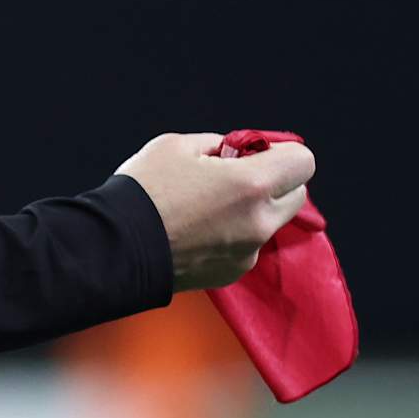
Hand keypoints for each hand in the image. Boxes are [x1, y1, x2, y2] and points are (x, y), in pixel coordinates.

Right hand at [115, 132, 314, 292]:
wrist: (116, 247)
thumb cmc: (144, 190)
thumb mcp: (177, 145)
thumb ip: (217, 144)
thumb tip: (233, 152)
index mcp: (251, 184)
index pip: (303, 162)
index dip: (281, 151)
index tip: (253, 152)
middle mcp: (259, 222)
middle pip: (296, 195)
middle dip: (273, 181)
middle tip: (233, 175)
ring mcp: (248, 252)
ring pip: (269, 222)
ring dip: (252, 210)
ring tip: (206, 206)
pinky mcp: (232, 273)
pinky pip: (246, 246)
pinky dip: (232, 235)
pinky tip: (196, 230)